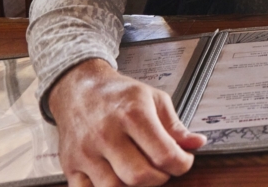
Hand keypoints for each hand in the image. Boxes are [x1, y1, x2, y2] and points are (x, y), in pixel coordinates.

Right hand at [49, 58, 206, 185]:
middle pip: (140, 176)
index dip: (181, 164)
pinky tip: (118, 177)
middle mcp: (107, 134)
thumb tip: (197, 143)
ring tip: (141, 171)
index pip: (164, 154)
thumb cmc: (119, 94)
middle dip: (160, 178)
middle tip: (163, 168)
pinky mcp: (70, 165)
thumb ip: (176, 126)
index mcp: (132, 114)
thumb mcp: (155, 99)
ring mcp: (86, 152)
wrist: (80, 89)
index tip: (184, 161)